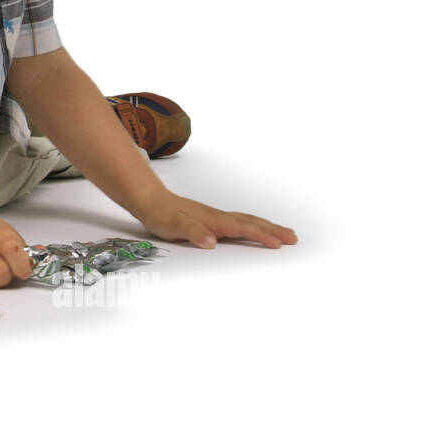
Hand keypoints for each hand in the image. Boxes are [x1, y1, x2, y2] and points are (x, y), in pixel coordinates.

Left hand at [133, 191, 298, 248]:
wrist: (150, 200)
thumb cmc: (161, 215)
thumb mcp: (173, 226)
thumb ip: (192, 233)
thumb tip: (211, 242)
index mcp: (213, 220)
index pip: (242, 228)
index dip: (261, 236)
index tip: (279, 243)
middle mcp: (218, 217)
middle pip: (251, 223)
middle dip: (273, 230)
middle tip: (294, 238)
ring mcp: (217, 217)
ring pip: (247, 221)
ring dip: (267, 227)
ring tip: (285, 233)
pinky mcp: (213, 219)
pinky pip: (240, 222)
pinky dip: (254, 226)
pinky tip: (257, 230)